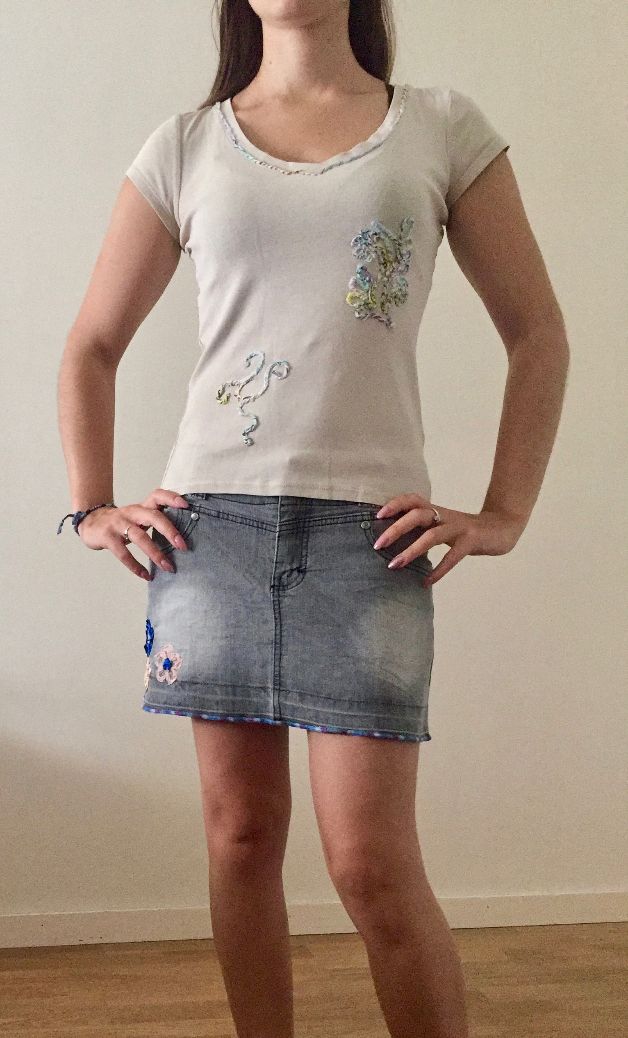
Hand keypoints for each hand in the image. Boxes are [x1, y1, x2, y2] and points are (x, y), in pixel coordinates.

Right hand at [77, 488, 191, 580]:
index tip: (186, 505)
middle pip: (153, 516)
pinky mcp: (108, 537)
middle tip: (183, 546)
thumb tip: (183, 534)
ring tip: (168, 567)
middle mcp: (132, 512)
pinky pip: (123, 553)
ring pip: (140, 537)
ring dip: (156, 553)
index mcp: (142, 506)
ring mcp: (118, 524)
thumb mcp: (138, 516)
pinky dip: (135, 566)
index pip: (158, 495)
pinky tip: (146, 576)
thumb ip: (156, 519)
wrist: (90, 523)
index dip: (171, 498)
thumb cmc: (122, 522)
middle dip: (170, 531)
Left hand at [373, 493, 526, 585]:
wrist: (503, 528)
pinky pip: (452, 557)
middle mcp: (445, 516)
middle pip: (417, 515)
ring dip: (411, 551)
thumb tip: (395, 540)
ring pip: (431, 536)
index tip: (377, 516)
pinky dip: (438, 571)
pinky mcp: (472, 541)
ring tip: (394, 566)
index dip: (395, 504)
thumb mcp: (443, 525)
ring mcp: (459, 528)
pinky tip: (426, 582)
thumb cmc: (467, 530)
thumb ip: (424, 529)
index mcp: (437, 511)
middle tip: (377, 545)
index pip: (413, 499)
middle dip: (395, 529)